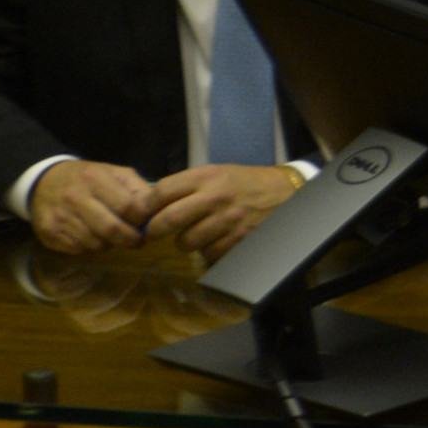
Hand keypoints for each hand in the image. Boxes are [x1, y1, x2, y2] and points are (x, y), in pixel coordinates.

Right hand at [29, 158, 152, 253]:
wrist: (43, 182)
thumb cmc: (87, 178)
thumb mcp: (114, 173)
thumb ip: (137, 189)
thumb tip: (157, 211)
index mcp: (94, 179)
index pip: (128, 206)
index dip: (141, 220)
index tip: (147, 225)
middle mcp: (75, 198)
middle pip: (112, 229)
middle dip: (129, 239)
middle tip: (136, 241)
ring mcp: (60, 217)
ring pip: (95, 243)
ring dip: (109, 244)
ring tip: (112, 236)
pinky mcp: (49, 234)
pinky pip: (78, 249)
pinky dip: (90, 247)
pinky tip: (91, 236)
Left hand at [142, 162, 301, 257]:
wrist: (286, 192)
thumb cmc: (245, 183)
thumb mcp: (217, 174)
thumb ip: (187, 186)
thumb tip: (151, 203)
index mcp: (206, 176)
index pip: (161, 191)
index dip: (145, 206)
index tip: (141, 215)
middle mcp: (215, 197)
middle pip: (167, 220)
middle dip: (154, 230)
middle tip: (153, 233)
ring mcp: (227, 220)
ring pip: (186, 242)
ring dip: (185, 242)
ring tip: (195, 235)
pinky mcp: (239, 240)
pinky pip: (208, 254)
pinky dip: (208, 252)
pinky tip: (216, 241)